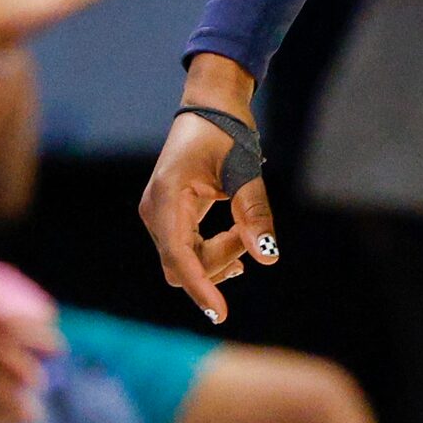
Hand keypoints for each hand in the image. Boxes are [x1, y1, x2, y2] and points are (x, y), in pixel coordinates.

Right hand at [138, 53, 275, 324]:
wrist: (211, 108)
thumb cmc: (226, 133)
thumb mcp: (245, 170)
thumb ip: (254, 214)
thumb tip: (268, 258)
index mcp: (166, 197)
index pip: (179, 257)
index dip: (200, 287)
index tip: (220, 315)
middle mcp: (155, 211)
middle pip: (182, 265)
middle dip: (217, 264)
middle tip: (248, 236)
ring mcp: (159, 215)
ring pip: (186, 261)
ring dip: (219, 257)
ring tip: (245, 230)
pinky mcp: (169, 217)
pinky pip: (187, 250)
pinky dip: (212, 252)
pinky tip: (237, 247)